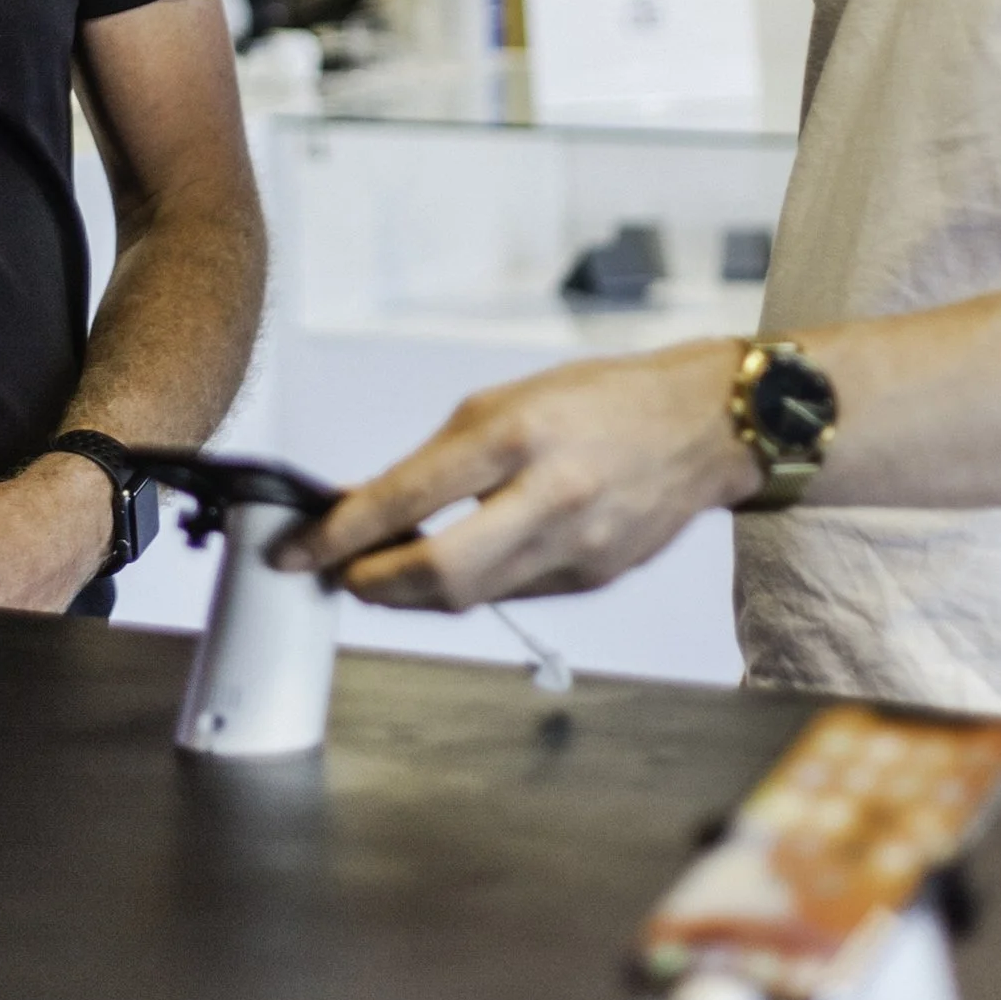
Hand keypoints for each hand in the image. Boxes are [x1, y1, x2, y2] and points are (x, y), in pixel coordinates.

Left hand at [276, 341, 757, 608]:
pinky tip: (454, 569)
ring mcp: (577, 546)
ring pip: (472, 599)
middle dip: (372, 584)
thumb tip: (367, 504)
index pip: (409, 496)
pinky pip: (512, 597)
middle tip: (341, 574)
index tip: (295, 551)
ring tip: (383, 573)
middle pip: (440, 574)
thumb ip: (438, 459)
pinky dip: (470, 589)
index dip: (341, 532)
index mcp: (518, 434)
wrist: (705, 425)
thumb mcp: (507, 403)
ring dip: (411, 595)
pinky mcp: (595, 578)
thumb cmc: (599, 400)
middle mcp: (549, 495)